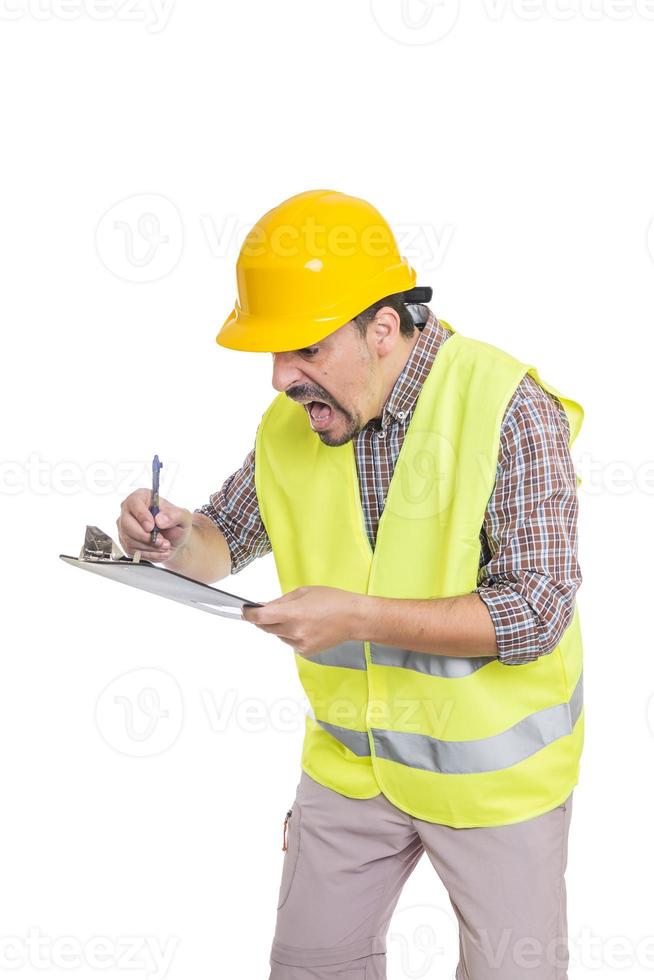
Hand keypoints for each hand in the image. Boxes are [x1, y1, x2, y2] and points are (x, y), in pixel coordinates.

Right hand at [116, 489, 191, 562]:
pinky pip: (133, 551)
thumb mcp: (183, 516)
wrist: (175, 540)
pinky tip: (160, 552)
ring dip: (150, 547)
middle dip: (146, 537)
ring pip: (130, 540)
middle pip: (127, 524)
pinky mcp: (126, 542)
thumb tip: (159, 519)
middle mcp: (130, 511)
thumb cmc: (176, 524)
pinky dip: (149, 554)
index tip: (151, 527)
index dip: (141, 515)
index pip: (134, 503)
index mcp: (142, 497)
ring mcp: (125, 527)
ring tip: (165, 546)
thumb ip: (175, 515)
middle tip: (162, 541)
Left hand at [241, 586, 365, 656]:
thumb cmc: (334, 601)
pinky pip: (289, 642)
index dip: (248, 614)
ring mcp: (300, 643)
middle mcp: (295, 630)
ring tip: (296, 617)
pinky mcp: (305, 651)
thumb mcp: (304, 592)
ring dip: (278, 627)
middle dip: (262, 619)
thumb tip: (265, 606)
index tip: (245, 610)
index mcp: (293, 613)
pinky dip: (290, 634)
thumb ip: (282, 600)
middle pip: (265, 627)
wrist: (354, 619)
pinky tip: (304, 626)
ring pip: (277, 635)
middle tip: (267, 611)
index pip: (260, 617)